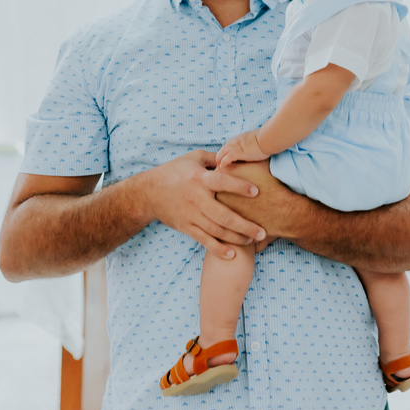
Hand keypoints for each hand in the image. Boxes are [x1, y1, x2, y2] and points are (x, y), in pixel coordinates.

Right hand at [142, 151, 266, 259]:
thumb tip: (236, 156)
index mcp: (199, 179)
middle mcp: (196, 199)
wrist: (147, 193)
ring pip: (217, 231)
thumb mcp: (193, 158)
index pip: (222, 182)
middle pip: (223, 215)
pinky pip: (204, 240)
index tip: (256, 191)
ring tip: (253, 240)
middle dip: (245, 225)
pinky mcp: (186, 227)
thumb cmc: (173, 172)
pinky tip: (232, 254)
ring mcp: (191, 215)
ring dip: (236, 238)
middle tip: (262, 231)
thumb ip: (215, 158)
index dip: (239, 186)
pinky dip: (218, 249)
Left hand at [217, 130, 269, 167]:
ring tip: (220, 169)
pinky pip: (226, 158)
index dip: (225, 155)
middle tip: (220, 167)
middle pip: (221, 151)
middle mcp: (233, 142)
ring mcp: (234, 147)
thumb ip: (248, 146)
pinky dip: (223, 163)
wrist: (267, 139)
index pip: (226, 147)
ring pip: (220, 154)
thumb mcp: (253, 142)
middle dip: (219, 159)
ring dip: (219, 161)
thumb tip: (250, 152)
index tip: (226, 162)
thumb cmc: (264, 140)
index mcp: (237, 140)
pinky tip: (223, 167)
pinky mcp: (237, 153)